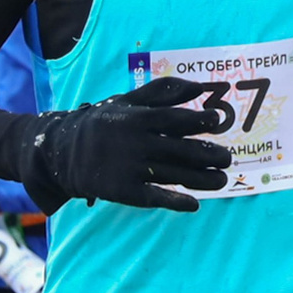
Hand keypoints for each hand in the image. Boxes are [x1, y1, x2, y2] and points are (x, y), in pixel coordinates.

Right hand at [20, 77, 234, 212]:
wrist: (64, 152)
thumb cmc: (105, 123)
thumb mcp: (128, 101)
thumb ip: (164, 92)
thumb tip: (200, 88)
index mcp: (138, 119)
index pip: (177, 119)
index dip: (200, 121)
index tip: (217, 122)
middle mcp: (137, 143)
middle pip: (182, 150)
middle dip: (210, 155)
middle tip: (228, 157)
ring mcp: (131, 168)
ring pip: (175, 175)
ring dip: (203, 180)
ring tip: (222, 180)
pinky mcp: (125, 191)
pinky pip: (156, 197)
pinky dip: (177, 202)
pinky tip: (194, 204)